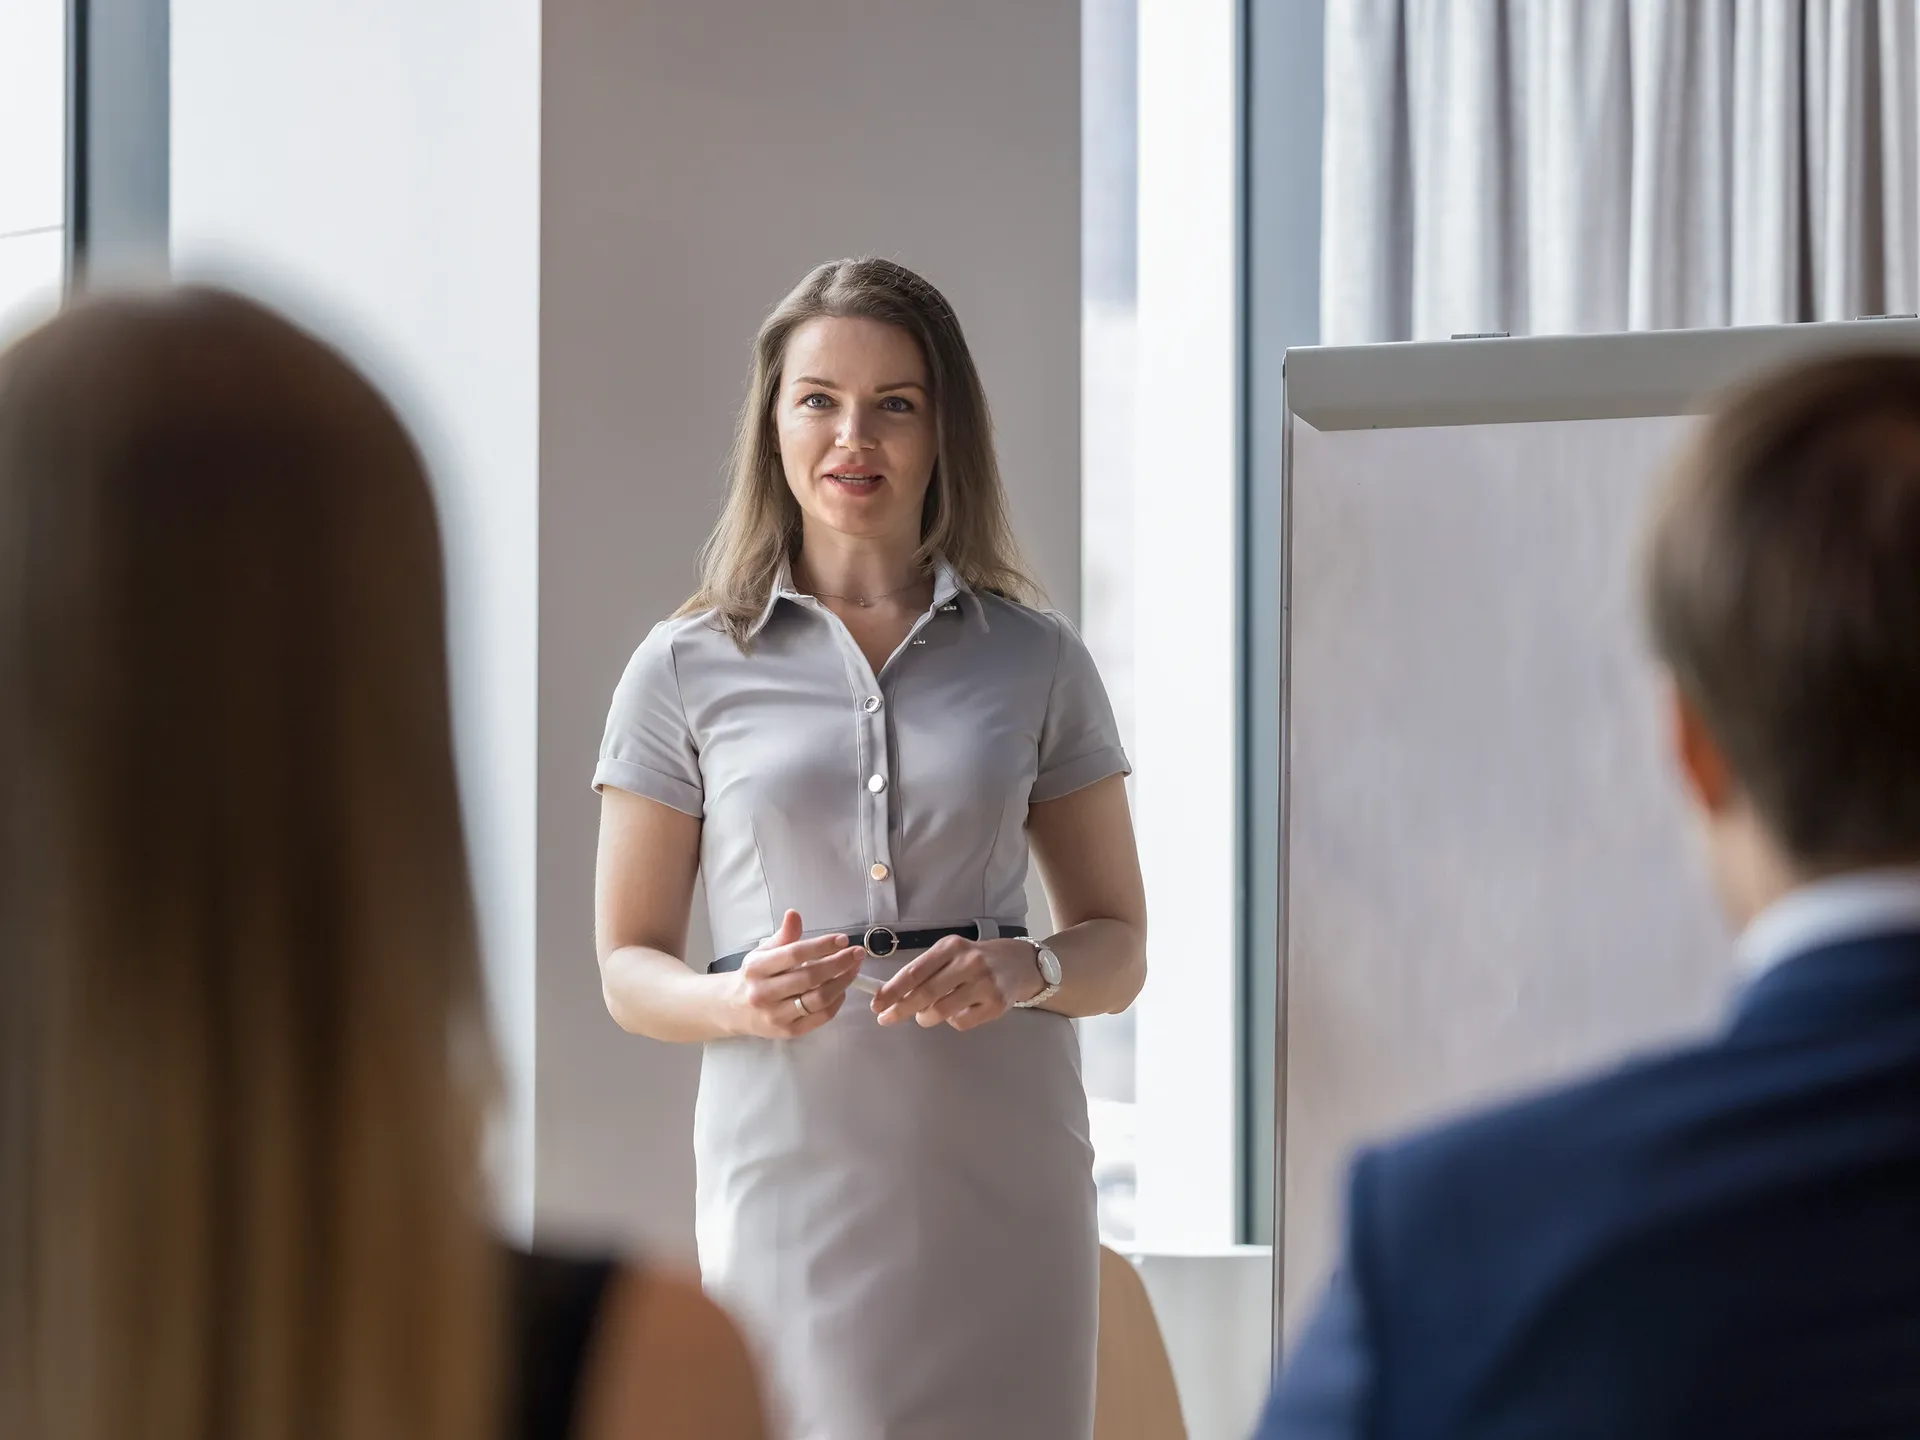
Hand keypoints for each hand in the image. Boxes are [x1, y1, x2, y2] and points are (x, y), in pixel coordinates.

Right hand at [725, 910, 865, 1039]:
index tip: (843, 940)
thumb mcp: (763, 952)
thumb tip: (794, 914)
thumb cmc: (755, 976)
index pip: (794, 954)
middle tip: (857, 954)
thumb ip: (783, 936)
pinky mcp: (788, 1032)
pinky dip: (836, 1002)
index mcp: (757, 968)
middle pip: (809, 978)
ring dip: (842, 983)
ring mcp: (776, 1015)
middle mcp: (763, 993)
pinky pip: (820, 1017)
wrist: (734, 1009)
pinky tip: (842, 989)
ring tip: (854, 970)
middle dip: (839, 963)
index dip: (821, 946)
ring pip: (818, 999)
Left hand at [872, 936, 1043, 1030]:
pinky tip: (959, 1010)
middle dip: (901, 1009)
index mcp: (951, 947)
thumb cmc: (974, 959)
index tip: (877, 1004)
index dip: (892, 990)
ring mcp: (984, 984)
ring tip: (926, 1015)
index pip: (915, 971)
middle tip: (886, 1019)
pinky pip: (961, 1022)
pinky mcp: (995, 1005)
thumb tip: (893, 996)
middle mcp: (969, 963)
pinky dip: (952, 1021)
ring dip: (926, 1017)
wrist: (1018, 964)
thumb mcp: (950, 954)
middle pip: (926, 993)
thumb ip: (925, 971)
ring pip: (942, 1011)